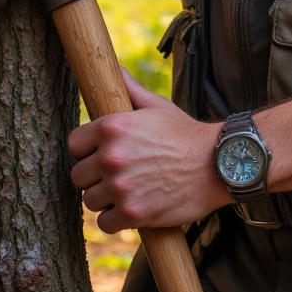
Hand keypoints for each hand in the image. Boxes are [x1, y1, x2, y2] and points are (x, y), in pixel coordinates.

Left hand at [67, 70, 226, 231]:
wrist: (217, 165)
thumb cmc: (186, 134)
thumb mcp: (157, 105)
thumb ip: (130, 89)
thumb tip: (115, 68)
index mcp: (112, 127)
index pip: (73, 144)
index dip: (85, 150)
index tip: (98, 155)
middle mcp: (111, 157)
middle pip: (78, 176)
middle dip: (94, 177)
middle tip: (115, 176)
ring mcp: (121, 187)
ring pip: (89, 200)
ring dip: (104, 199)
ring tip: (124, 192)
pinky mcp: (132, 213)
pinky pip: (105, 223)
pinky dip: (115, 220)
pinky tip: (131, 209)